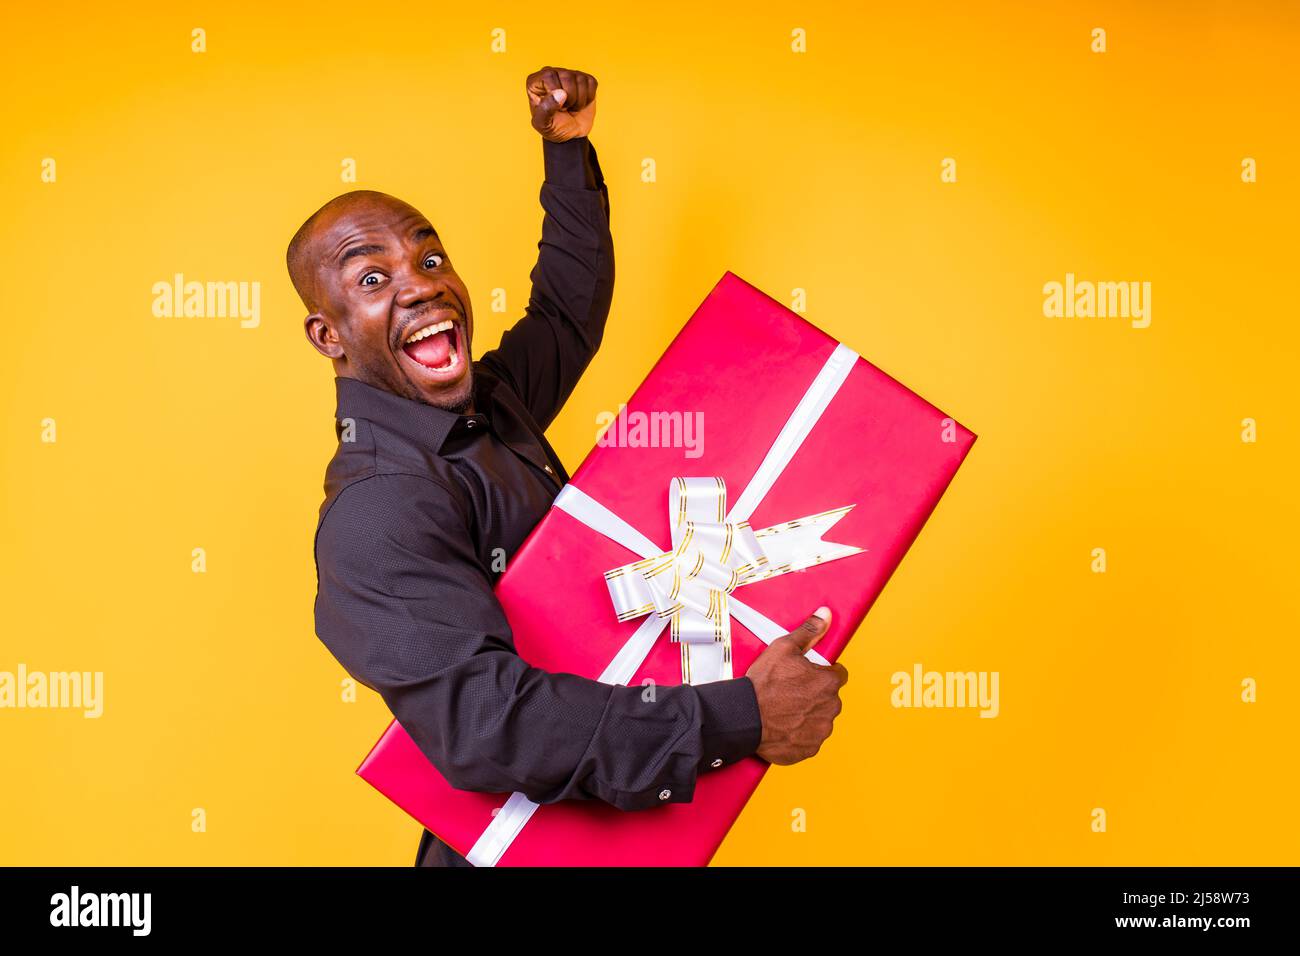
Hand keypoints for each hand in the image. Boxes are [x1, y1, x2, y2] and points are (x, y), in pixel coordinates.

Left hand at [527, 66, 597, 142]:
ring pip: (580, 80)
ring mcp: (568, 74)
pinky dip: (588, 98)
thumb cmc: (553, 127)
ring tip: (571, 107)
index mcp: (535, 81)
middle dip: (569, 99)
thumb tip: (561, 93)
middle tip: (564, 108)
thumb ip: (546, 109)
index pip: (548, 76)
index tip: (554, 106)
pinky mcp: (584, 79)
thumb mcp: (543, 124)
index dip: (555, 94)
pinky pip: (591, 83)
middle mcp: (551, 73)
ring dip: (579, 101)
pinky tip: (580, 103)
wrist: (571, 134)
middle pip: (567, 77)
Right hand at [746, 607, 848, 764]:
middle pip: (829, 698)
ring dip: (808, 715)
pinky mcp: (808, 749)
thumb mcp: (784, 648)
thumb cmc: (763, 684)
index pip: (838, 675)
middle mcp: (830, 709)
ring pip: (820, 719)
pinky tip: (783, 725)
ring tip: (785, 708)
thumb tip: (825, 616)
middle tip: (791, 691)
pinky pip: (809, 739)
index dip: (822, 673)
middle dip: (814, 695)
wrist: (744, 717)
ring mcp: (820, 731)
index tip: (808, 676)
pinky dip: (799, 734)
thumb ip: (809, 631)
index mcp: (829, 683)